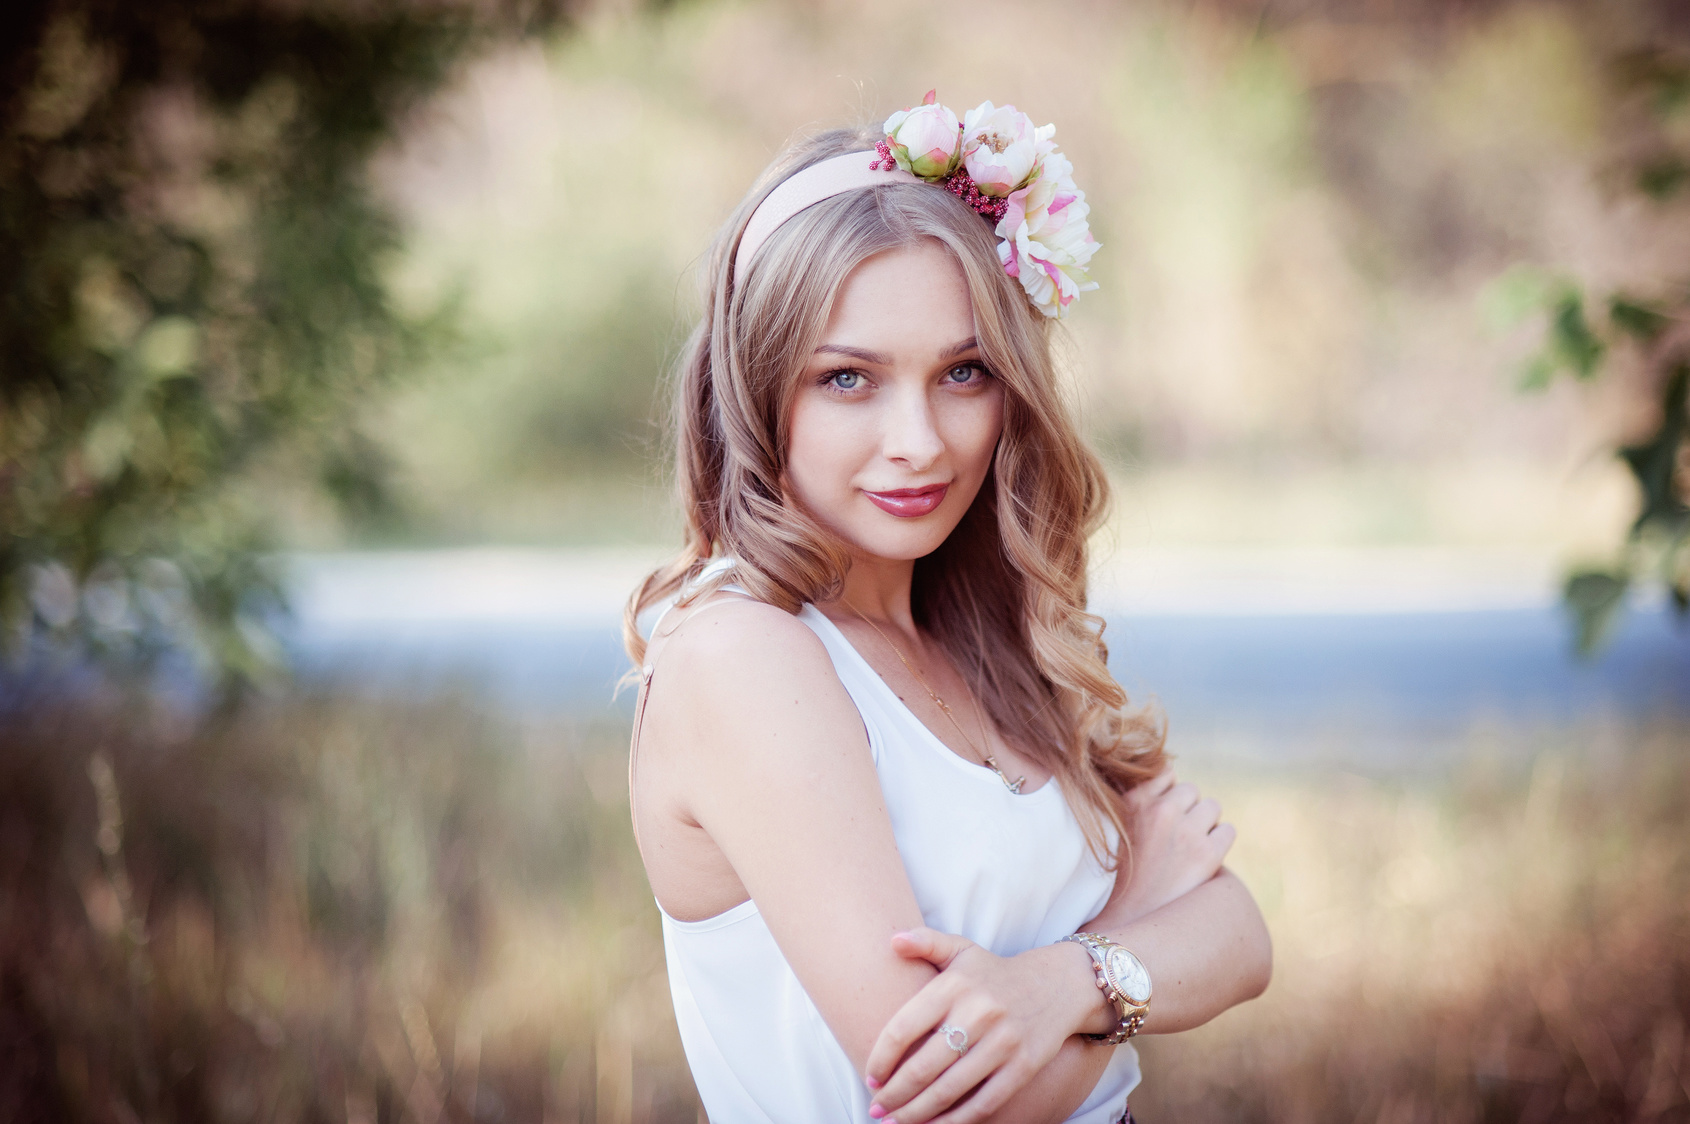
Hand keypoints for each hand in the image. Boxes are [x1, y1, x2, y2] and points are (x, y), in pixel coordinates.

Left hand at [862, 928, 1096, 1123]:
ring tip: (895, 1122)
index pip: (904, 1028)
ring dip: (916, 1113)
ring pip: (949, 1090)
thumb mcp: (963, 950)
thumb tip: (893, 940)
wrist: (1059, 984)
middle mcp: (978, 1013)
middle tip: (876, 1109)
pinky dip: (955, 1120)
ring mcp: (1003, 1042)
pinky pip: (983, 1103)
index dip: (881, 1057)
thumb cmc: (995, 973)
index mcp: (955, 985)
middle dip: (894, 1095)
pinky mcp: (1023, 1066)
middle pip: (923, 1066)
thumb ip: (927, 941)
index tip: (871, 1076)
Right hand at [1110, 768, 1234, 921]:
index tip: (1163, 818)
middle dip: (1189, 810)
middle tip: (1177, 839)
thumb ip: (1140, 802)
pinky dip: (1220, 843)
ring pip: (1212, 808)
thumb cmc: (1121, 878)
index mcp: (1133, 803)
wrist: (1128, 923)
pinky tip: (1203, 862)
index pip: (1167, 774)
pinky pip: (1228, 831)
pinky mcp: (1207, 854)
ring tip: (1189, 851)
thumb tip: (1169, 775)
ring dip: (1206, 825)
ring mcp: (1185, 832)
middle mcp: (1160, 812)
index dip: (1169, 796)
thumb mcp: (1117, 828)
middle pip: (1191, 791)